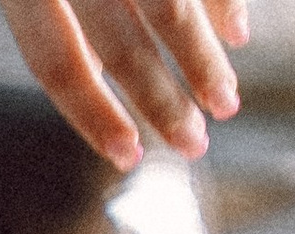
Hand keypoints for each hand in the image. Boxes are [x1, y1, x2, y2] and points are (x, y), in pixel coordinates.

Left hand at [0, 0, 247, 169]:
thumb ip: (64, 20)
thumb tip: (101, 80)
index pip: (56, 63)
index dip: (92, 114)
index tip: (129, 157)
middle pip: (119, 42)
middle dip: (160, 99)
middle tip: (194, 145)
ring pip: (169, 6)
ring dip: (202, 60)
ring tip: (226, 104)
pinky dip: (222, 2)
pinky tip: (238, 34)